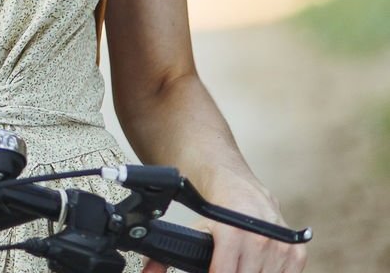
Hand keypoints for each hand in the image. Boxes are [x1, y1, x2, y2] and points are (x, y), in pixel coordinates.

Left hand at [139, 178, 304, 272]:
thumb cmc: (214, 207)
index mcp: (233, 232)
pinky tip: (255, 266)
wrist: (235, 183)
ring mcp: (282, 246)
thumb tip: (149, 270)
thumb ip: (169, 252)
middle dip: (231, 272)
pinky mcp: (296, 252)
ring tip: (235, 264)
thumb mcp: (192, 228)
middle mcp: (261, 239)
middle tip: (221, 266)